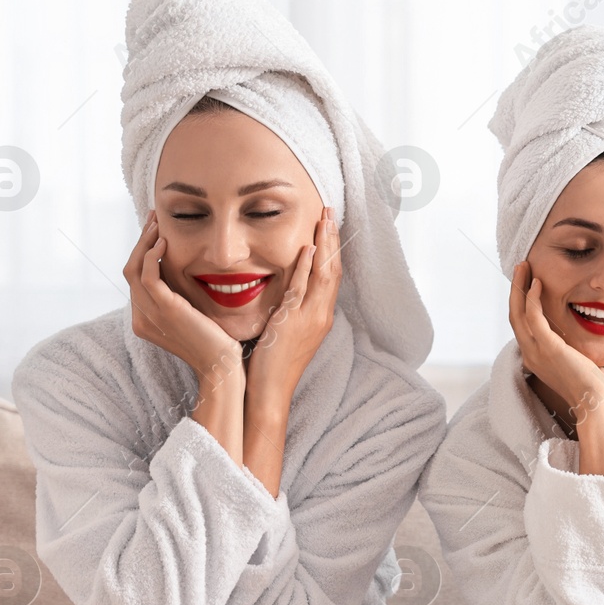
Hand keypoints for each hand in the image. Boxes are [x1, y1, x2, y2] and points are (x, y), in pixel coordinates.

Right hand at [124, 210, 242, 383]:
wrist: (223, 366)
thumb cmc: (216, 343)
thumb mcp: (192, 317)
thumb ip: (180, 298)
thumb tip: (183, 272)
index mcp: (145, 320)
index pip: (135, 279)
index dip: (142, 253)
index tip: (155, 231)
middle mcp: (141, 317)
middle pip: (130, 270)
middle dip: (141, 241)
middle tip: (153, 219)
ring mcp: (150, 315)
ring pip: (134, 268)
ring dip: (145, 242)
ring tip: (158, 223)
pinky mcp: (165, 310)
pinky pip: (148, 275)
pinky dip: (152, 255)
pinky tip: (165, 242)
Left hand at [246, 206, 342, 404]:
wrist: (269, 393)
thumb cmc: (272, 366)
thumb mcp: (285, 332)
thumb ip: (288, 310)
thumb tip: (284, 291)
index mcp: (320, 317)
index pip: (331, 275)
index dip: (332, 249)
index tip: (329, 225)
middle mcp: (321, 315)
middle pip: (334, 269)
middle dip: (333, 239)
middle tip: (330, 211)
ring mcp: (310, 319)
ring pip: (324, 275)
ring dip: (325, 245)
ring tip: (324, 218)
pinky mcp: (294, 322)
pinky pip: (303, 290)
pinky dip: (308, 268)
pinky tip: (309, 248)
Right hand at [508, 261, 603, 432]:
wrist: (595, 404)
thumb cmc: (592, 386)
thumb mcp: (576, 360)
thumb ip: (570, 345)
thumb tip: (575, 333)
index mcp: (536, 358)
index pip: (522, 325)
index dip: (522, 301)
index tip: (527, 281)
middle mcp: (530, 355)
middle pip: (514, 315)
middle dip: (516, 289)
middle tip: (521, 267)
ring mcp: (536, 352)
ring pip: (518, 313)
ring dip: (520, 287)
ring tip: (525, 267)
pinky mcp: (547, 348)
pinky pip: (533, 317)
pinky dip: (532, 298)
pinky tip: (538, 284)